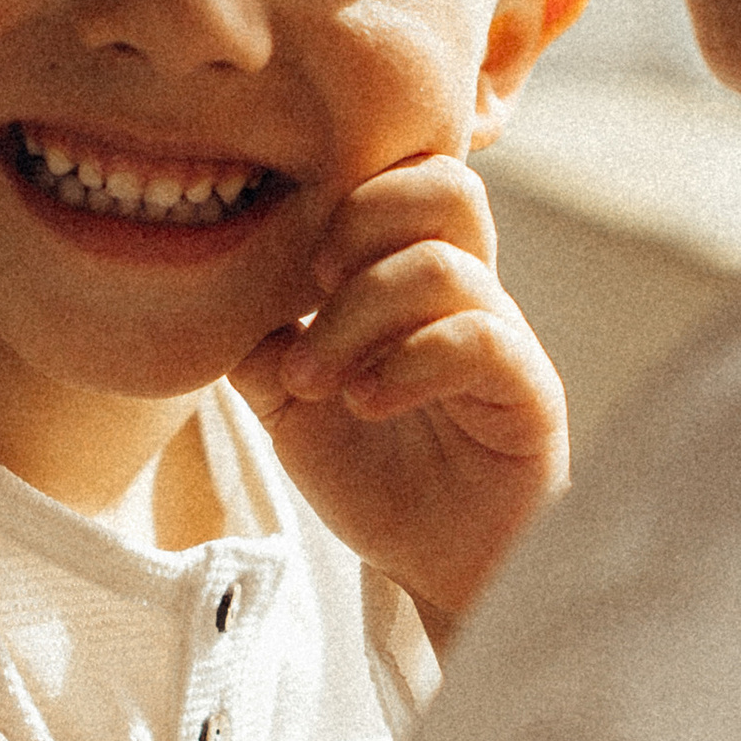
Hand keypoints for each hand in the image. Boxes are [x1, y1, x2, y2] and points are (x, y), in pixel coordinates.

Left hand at [232, 154, 566, 633]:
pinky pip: (480, 338)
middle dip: (359, 221)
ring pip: (444, 265)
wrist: (438, 567)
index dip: (343, 188)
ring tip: (315, 381)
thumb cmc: (377, 475)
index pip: (405, 173)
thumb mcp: (291, 405)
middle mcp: (467, 292)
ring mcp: (501, 338)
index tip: (290, 265)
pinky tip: (366, 402)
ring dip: (357, 317)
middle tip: (309, 288)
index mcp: (414, 276)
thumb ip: (257, 343)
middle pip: (447, 184)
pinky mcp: (528, 391)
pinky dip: (407, 363)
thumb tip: (212, 293)